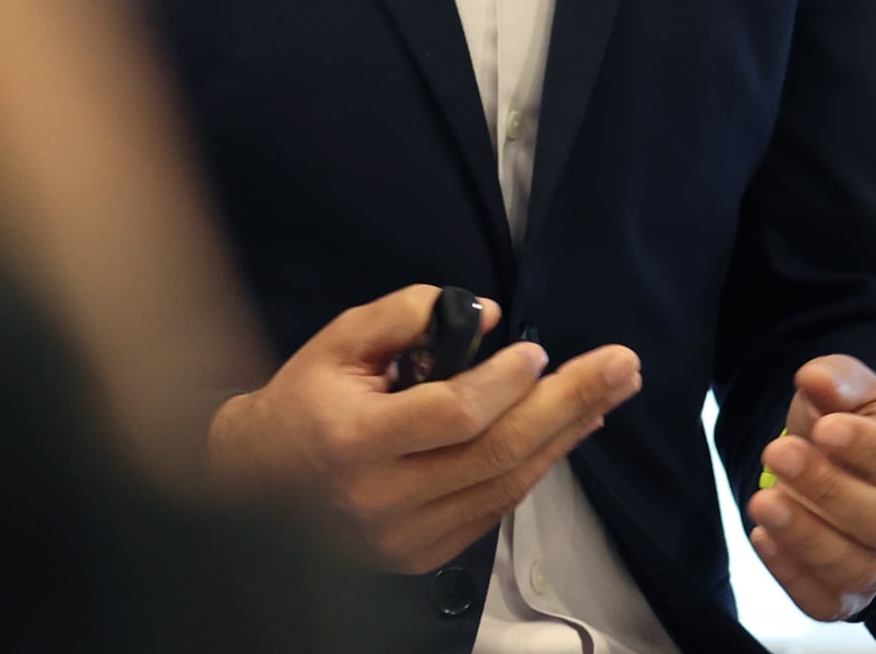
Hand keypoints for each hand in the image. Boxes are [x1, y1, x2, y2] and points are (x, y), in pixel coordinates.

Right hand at [209, 285, 642, 571]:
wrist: (252, 490)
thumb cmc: (300, 403)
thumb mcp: (338, 341)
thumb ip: (406, 317)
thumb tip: (488, 318)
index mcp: (355, 440)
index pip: (449, 415)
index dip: (502, 384)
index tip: (537, 351)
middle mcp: (383, 498)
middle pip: (496, 454)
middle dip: (568, 406)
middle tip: (623, 368)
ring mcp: (404, 537)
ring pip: (504, 487)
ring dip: (564, 438)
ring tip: (608, 396)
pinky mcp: (420, 558)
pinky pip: (492, 511)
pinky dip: (533, 468)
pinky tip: (564, 434)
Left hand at [745, 357, 875, 622]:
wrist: (844, 459)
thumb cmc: (852, 418)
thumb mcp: (850, 387)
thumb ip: (837, 380)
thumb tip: (814, 379)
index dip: (874, 450)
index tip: (825, 428)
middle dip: (830, 491)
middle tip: (777, 453)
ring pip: (861, 570)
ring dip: (807, 539)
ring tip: (761, 502)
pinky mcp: (852, 593)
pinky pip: (829, 603)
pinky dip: (793, 577)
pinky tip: (761, 537)